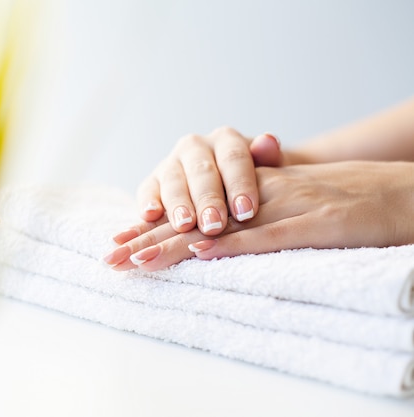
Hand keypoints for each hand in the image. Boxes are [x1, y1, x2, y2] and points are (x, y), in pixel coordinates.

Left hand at [104, 161, 413, 270]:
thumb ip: (252, 216)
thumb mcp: (287, 204)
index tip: (120, 241)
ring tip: (138, 260)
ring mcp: (286, 207)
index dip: (155, 225)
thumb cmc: (343, 201)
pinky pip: (268, 236)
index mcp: (250, 193)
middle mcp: (259, 197)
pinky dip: (233, 246)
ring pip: (221, 228)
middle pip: (195, 219)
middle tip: (110, 257)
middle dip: (149, 238)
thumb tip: (214, 241)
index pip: (193, 211)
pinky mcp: (315, 222)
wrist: (398, 191)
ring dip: (176, 245)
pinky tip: (201, 253)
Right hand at [135, 127, 281, 239]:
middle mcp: (195, 146)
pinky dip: (147, 202)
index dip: (239, 185)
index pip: (233, 158)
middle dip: (207, 199)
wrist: (229, 190)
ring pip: (173, 181)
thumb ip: (269, 158)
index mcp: (226, 140)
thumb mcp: (270, 171)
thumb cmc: (255, 184)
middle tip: (214, 225)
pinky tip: (150, 215)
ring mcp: (171, 163)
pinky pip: (147, 190)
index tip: (246, 212)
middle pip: (201, 171)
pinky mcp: (152, 182)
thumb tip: (268, 141)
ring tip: (184, 225)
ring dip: (178, 204)